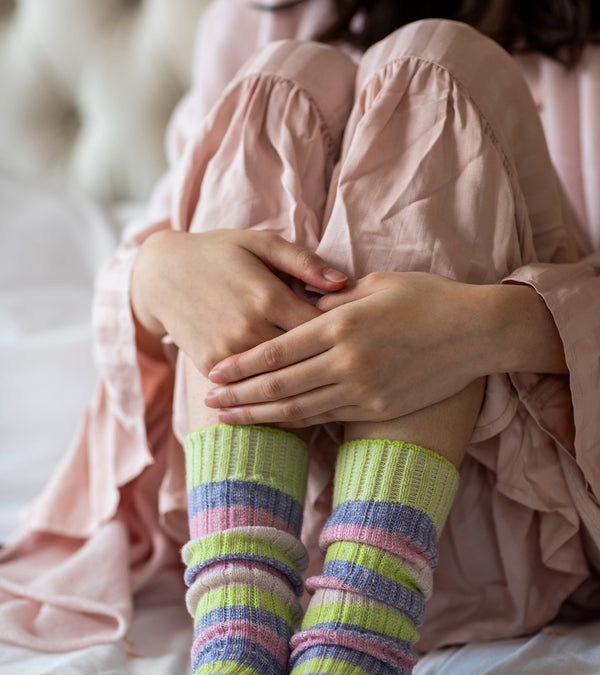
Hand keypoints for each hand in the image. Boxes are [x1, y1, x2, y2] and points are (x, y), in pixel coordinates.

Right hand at [130, 228, 347, 373]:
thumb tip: (344, 283)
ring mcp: (228, 353)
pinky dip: (272, 391)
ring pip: (279, 379)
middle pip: (303, 358)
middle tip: (357, 369)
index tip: (363, 339)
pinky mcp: (211, 367)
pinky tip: (297, 395)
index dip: (345, 335)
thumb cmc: (220, 253)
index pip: (321, 327)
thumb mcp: (261, 244)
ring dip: (305, 383)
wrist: (161, 275)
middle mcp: (249, 329)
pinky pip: (250, 386)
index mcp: (268, 297)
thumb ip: (304, 262)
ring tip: (333, 387)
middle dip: (330, 363)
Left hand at [205, 271, 488, 425]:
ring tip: (229, 420)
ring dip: (261, 416)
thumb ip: (333, 298)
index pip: (278, 350)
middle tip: (210, 402)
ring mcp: (363, 390)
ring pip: (299, 409)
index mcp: (342, 324)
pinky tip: (274, 424)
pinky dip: (296, 422)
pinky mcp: (378, 408)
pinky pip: (327, 418)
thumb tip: (298, 303)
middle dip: (241, 396)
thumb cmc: (427, 298)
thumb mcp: (376, 285)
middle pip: (280, 384)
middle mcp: (348, 362)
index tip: (215, 372)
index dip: (243, 365)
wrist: (477, 332)